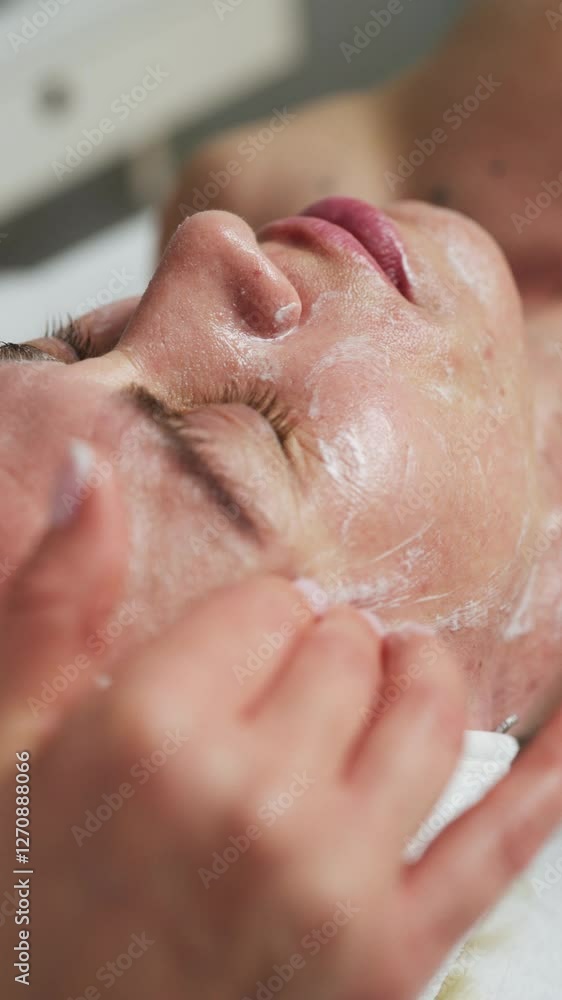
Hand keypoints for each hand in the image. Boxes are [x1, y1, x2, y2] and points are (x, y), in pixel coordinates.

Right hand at [1, 455, 561, 999]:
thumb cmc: (22, 899)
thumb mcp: (7, 738)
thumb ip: (54, 601)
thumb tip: (92, 474)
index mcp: (152, 734)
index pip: (269, 604)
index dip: (258, 616)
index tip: (241, 647)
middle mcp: (252, 804)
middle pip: (347, 649)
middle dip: (328, 645)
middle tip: (295, 678)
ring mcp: (334, 884)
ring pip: (428, 711)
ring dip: (416, 676)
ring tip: (389, 677)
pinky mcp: (394, 960)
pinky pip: (503, 844)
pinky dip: (552, 775)